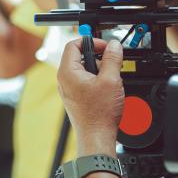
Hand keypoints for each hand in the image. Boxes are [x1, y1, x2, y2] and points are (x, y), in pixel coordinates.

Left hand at [58, 38, 124, 155]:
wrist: (96, 136)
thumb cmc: (99, 113)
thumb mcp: (111, 80)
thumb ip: (112, 59)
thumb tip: (114, 45)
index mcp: (67, 71)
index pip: (73, 44)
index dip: (91, 41)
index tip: (106, 46)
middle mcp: (64, 78)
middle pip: (78, 55)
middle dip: (97, 55)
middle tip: (111, 60)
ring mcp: (68, 88)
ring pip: (82, 68)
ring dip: (98, 68)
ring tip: (111, 77)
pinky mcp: (74, 96)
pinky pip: (83, 80)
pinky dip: (95, 78)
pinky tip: (107, 87)